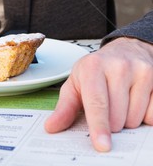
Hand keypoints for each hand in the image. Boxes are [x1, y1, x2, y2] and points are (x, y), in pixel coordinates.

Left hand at [44, 37, 152, 151]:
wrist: (126, 49)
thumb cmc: (98, 69)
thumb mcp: (77, 82)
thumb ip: (65, 106)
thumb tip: (52, 127)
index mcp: (93, 66)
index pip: (97, 102)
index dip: (99, 126)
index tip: (102, 144)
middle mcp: (118, 66)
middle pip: (117, 117)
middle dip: (111, 122)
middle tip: (108, 106)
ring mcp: (140, 71)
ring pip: (135, 119)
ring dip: (128, 120)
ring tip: (122, 101)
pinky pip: (152, 115)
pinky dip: (145, 115)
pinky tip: (137, 100)